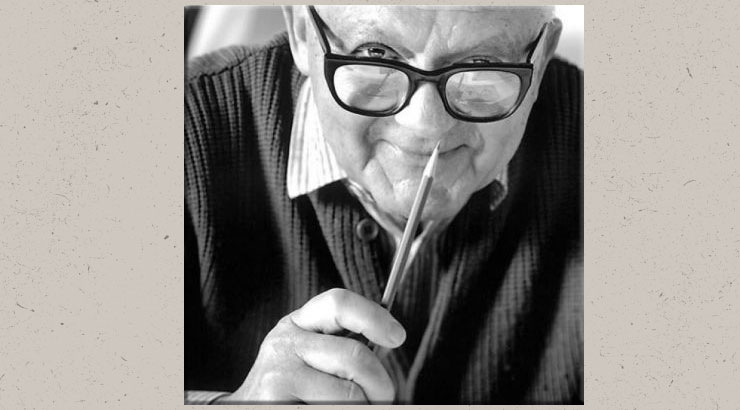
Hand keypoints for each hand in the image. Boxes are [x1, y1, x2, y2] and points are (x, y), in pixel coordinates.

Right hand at [219, 288, 406, 403]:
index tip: (397, 336)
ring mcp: (278, 372)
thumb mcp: (312, 356)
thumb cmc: (292, 389)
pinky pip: (331, 409)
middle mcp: (285, 342)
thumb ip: (343, 346)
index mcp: (298, 323)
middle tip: (381, 399)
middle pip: (355, 356)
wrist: (248, 409)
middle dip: (380, 384)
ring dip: (363, 407)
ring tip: (351, 409)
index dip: (373, 317)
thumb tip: (390, 339)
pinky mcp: (275, 399)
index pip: (338, 303)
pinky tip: (319, 409)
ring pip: (349, 394)